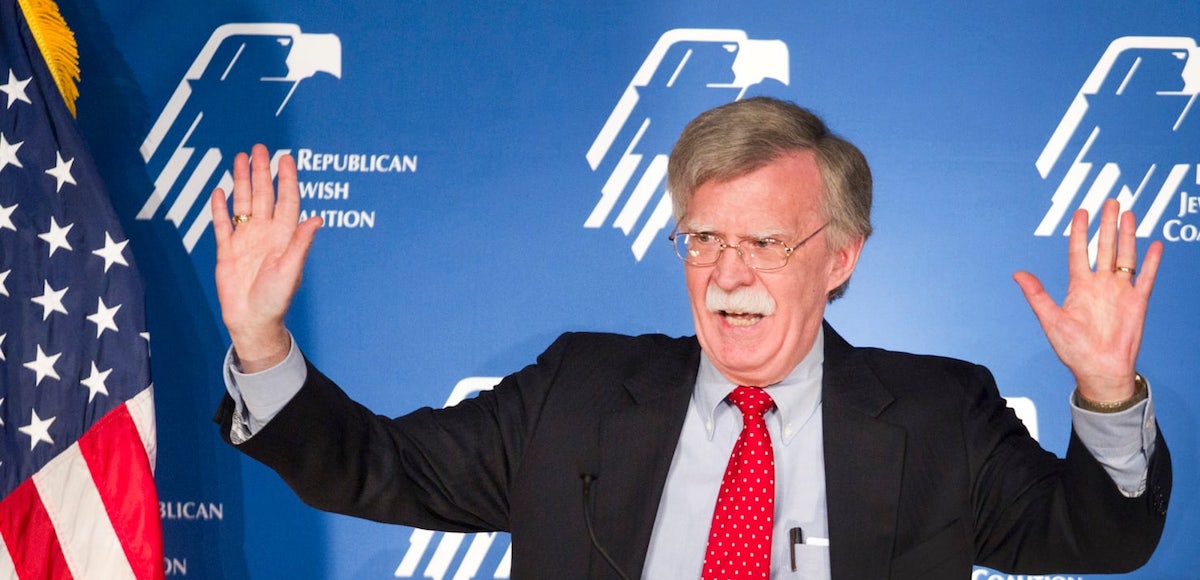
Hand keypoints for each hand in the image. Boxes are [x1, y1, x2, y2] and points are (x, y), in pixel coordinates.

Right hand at [210, 144, 322, 371]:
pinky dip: (220, 208)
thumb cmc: (276, 299)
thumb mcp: (291, 269)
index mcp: (284, 236)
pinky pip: (222, 225)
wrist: (252, 321)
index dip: (287, 180)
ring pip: (243, 204)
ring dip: (242, 181)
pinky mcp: (227, 251)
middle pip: (263, 195)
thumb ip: (301, 242)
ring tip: (240, 158)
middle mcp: (266, 234)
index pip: (287, 201)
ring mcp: (246, 240)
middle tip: (260, 147)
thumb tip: (318, 218)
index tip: (287, 158)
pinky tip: (220, 191)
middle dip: (262, 172)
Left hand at [1013, 198, 1162, 401]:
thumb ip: (1037, 295)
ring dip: (1127, 235)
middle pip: (1105, 247)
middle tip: (1110, 201)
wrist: (1099, 370)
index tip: (1081, 211)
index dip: (1080, 232)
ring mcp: (1120, 292)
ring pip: (1126, 256)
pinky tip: (1155, 244)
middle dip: (1106, 225)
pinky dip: (1151, 261)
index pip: (1078, 252)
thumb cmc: (1073, 350)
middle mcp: (1100, 285)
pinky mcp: (1137, 302)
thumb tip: (1017, 274)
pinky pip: (1145, 277)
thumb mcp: (1051, 320)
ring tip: (1128, 214)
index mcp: (1079, 287)